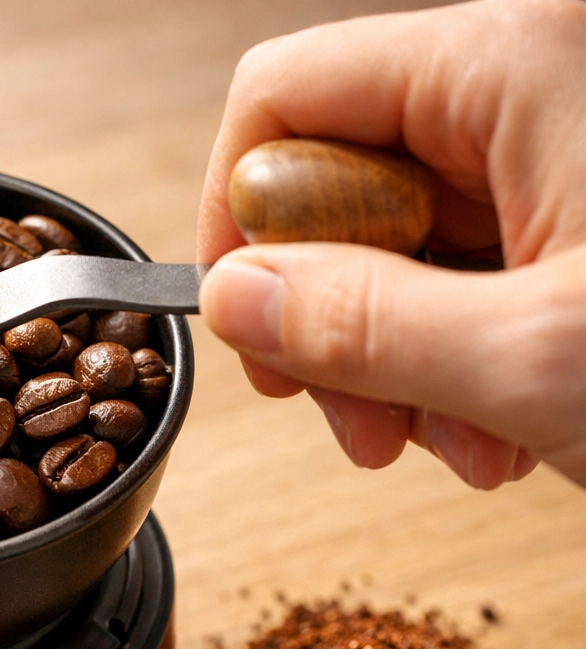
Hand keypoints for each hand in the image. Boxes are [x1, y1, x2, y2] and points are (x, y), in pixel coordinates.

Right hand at [197, 0, 585, 489]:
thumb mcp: (534, 359)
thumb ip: (359, 325)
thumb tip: (236, 299)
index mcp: (518, 62)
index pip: (287, 98)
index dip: (238, 212)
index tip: (242, 320)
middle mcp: (531, 88)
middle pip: (336, 186)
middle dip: (326, 320)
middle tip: (353, 421)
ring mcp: (554, 156)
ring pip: (392, 250)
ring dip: (393, 364)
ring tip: (452, 445)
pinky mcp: (573, 220)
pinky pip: (457, 281)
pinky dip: (451, 366)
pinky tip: (497, 429)